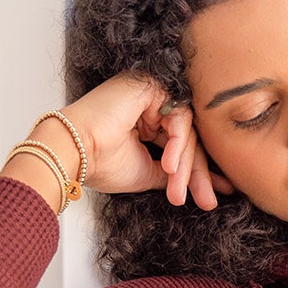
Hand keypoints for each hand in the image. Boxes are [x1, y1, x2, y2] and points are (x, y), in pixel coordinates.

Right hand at [60, 72, 236, 208]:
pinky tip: (169, 166)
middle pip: (189, 138)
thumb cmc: (101, 163)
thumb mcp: (148, 173)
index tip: (213, 197)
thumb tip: (204, 186)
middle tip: (207, 201)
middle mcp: (152, 105)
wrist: (75, 153)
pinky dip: (177, 145)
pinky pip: (179, 119)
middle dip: (198, 173)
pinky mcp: (151, 87)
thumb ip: (174, 173)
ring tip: (177, 191)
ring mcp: (152, 94)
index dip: (199, 173)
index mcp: (149, 122)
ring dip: (186, 166)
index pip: (183, 146)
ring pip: (187, 132)